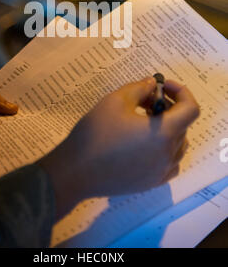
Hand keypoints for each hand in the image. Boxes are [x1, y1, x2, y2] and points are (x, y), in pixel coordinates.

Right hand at [40, 77, 199, 219]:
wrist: (75, 171)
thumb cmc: (96, 133)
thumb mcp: (116, 100)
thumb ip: (139, 88)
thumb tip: (151, 84)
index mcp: (164, 133)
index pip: (191, 109)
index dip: (181, 92)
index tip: (162, 85)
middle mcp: (168, 154)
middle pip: (182, 125)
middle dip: (168, 107)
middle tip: (145, 99)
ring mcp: (160, 172)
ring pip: (177, 144)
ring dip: (167, 127)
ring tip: (143, 119)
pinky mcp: (150, 182)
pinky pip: (169, 162)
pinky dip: (164, 148)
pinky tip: (144, 142)